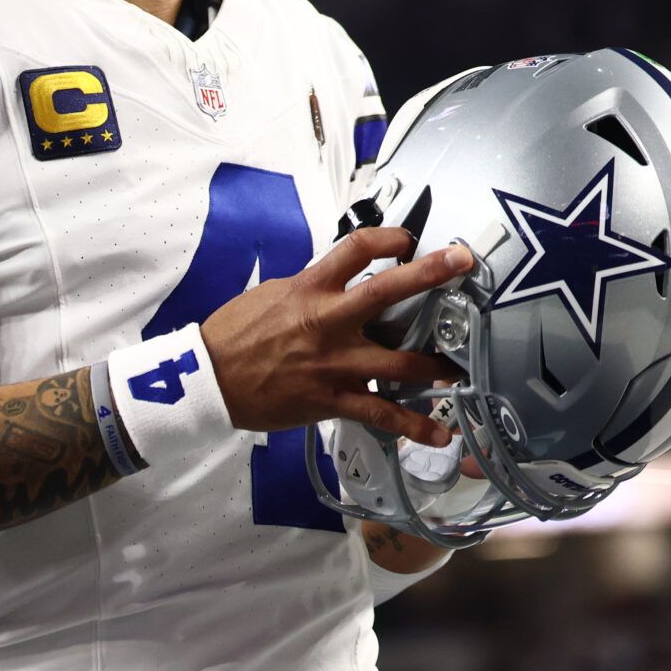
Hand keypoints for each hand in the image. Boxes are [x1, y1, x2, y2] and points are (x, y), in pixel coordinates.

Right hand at [201, 227, 471, 446]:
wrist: (209, 379)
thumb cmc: (234, 335)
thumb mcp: (272, 294)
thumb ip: (312, 287)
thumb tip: (339, 281)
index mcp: (310, 289)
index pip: (357, 248)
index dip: (389, 237)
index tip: (410, 238)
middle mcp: (328, 322)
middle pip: (388, 291)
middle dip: (430, 273)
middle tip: (461, 261)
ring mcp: (334, 363)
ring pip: (398, 363)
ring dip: (436, 366)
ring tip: (459, 368)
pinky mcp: (332, 399)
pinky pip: (381, 415)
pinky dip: (413, 426)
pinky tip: (437, 434)